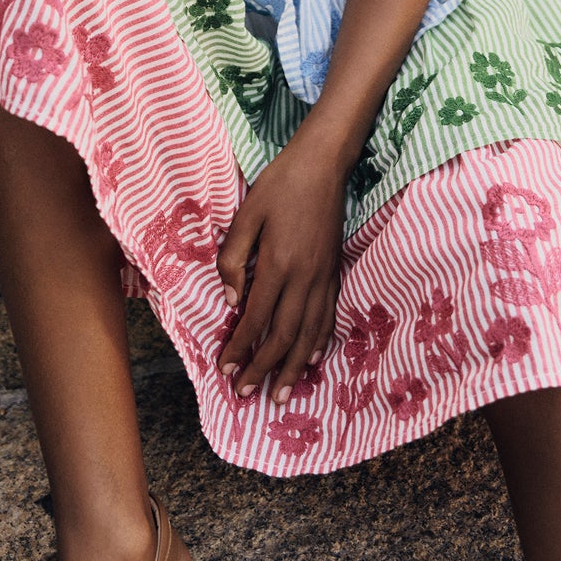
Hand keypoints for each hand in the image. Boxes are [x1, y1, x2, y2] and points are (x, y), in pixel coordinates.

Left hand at [216, 137, 344, 403]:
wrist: (323, 165)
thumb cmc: (280, 185)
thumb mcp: (247, 215)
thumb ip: (234, 259)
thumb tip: (232, 301)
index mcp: (279, 264)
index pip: (256, 319)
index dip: (240, 349)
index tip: (226, 371)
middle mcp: (305, 278)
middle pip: (284, 337)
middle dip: (263, 370)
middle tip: (246, 395)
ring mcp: (324, 278)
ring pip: (309, 335)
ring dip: (292, 369)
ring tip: (280, 396)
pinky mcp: (335, 273)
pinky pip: (328, 318)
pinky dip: (319, 344)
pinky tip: (310, 361)